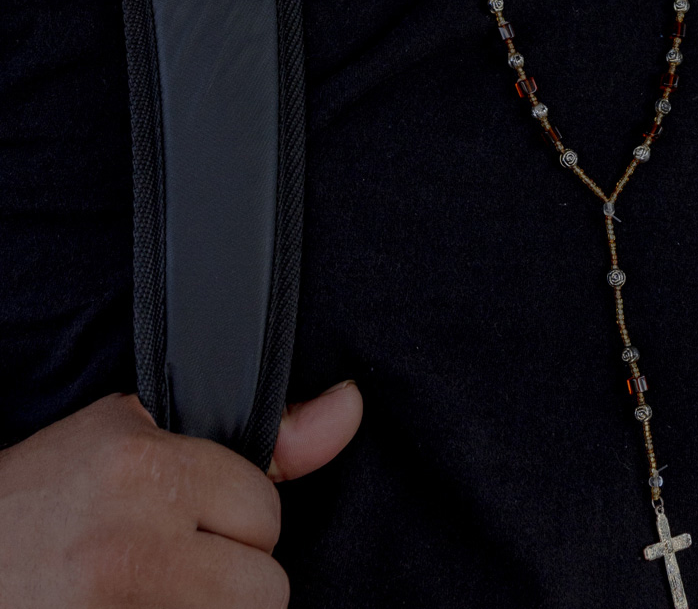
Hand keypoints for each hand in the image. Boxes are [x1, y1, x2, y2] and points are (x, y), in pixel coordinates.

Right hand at [0, 380, 362, 606]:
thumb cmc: (46, 496)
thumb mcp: (138, 437)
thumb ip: (259, 439)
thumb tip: (350, 408)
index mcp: (143, 470)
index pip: (266, 512)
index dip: (239, 520)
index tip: (194, 518)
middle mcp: (130, 545)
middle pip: (263, 591)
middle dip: (231, 581)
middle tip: (175, 565)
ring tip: (154, 592)